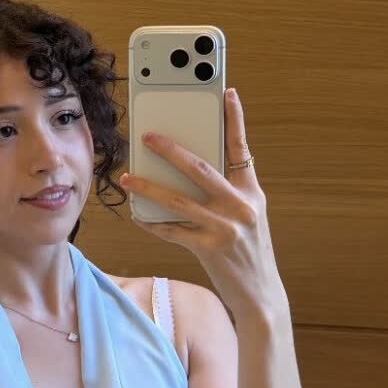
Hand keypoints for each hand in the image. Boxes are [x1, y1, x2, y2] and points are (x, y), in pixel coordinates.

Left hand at [119, 88, 289, 324]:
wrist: (261, 295)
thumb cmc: (248, 255)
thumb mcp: (249, 219)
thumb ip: (228, 196)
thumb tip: (192, 174)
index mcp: (252, 193)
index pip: (242, 149)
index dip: (234, 119)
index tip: (226, 92)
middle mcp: (240, 206)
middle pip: (201, 168)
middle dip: (171, 150)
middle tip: (147, 136)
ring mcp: (225, 227)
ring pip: (179, 200)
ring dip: (148, 188)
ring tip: (127, 179)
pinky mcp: (210, 249)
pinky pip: (173, 231)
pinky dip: (153, 223)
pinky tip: (137, 216)